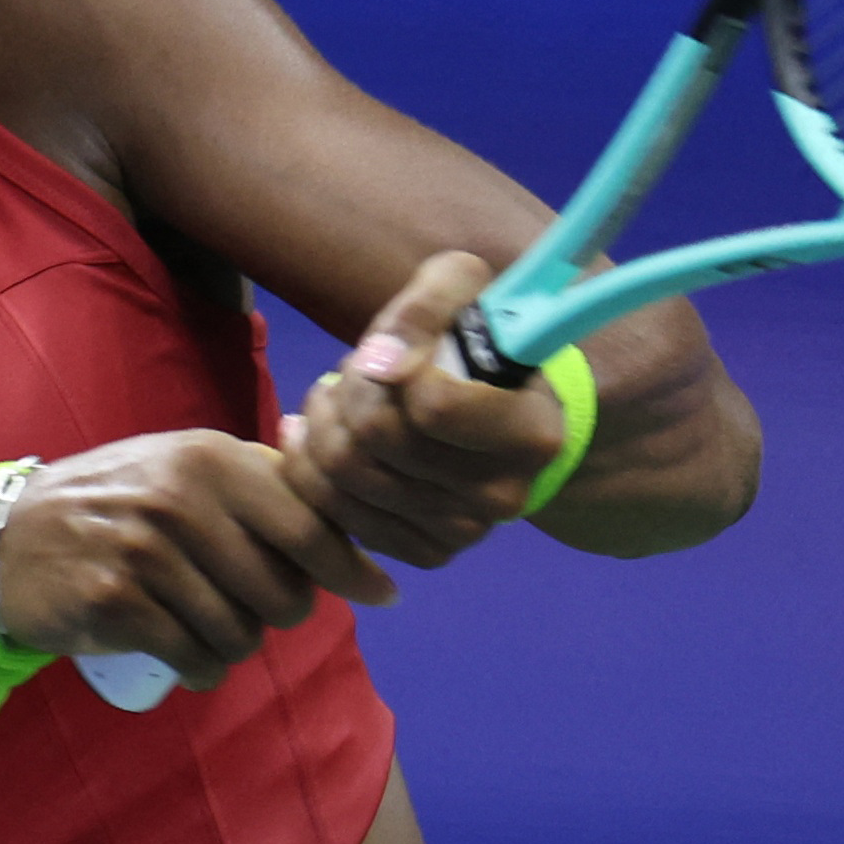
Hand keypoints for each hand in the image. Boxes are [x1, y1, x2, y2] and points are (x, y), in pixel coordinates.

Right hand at [0, 431, 396, 691]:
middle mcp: (181, 497)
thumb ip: (257, 482)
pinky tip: (188, 663)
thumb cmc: (116, 508)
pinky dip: (201, 672)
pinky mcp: (115, 601)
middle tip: (249, 612)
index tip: (380, 594)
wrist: (10, 543)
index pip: (309, 522)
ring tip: (207, 634)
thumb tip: (349, 521)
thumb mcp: (183, 469)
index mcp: (210, 458)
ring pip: (241, 633)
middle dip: (278, 616)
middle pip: (283, 592)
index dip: (352, 567)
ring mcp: (145, 550)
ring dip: (235, 650)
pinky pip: (194, 659)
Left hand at [277, 252, 566, 570]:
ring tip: (330, 399)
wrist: (497, 410)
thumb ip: (426, 305)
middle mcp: (505, 493)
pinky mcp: (430, 553)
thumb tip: (380, 363)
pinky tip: (319, 439)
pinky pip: (340, 518)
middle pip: (374, 441)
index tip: (379, 351)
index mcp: (530, 432)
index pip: (430, 406)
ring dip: (320, 427)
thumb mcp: (461, 289)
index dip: (384, 370)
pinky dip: (312, 472)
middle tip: (349, 373)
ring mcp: (467, 531)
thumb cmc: (475, 343)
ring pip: (346, 479)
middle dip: (345, 394)